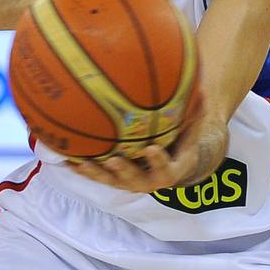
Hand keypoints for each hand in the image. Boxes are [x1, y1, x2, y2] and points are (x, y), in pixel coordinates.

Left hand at [69, 83, 220, 192]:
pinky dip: (81, 168)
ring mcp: (128, 181)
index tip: (151, 148)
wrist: (170, 161)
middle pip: (136, 181)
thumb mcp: (191, 128)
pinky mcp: (112, 178)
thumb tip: (204, 88)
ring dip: (97, 174)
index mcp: (171, 169)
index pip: (167, 169)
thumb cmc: (181, 140)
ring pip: (111, 181)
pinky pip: (96, 175)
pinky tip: (64, 159)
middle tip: (114, 159)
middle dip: (124, 172)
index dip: (158, 160)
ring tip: (83, 163)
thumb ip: (196, 113)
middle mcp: (149, 180)